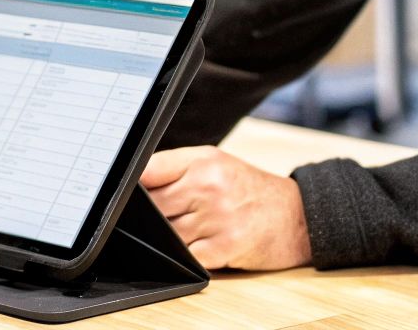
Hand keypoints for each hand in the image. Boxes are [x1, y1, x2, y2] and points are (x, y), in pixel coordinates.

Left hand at [140, 145, 312, 269]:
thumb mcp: (215, 162)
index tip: (121, 190)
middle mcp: (208, 187)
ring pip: (166, 233)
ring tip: (181, 228)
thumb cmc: (249, 188)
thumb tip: (134, 184)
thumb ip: (176, 168)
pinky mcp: (224, 247)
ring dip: (165, 237)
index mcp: (202, 161)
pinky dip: (184, 254)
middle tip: (153, 216)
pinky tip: (195, 245)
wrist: (297, 216)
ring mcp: (216, 219)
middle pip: (152, 206)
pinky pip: (186, 255)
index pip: (148, 169)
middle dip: (147, 215)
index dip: (130, 183)